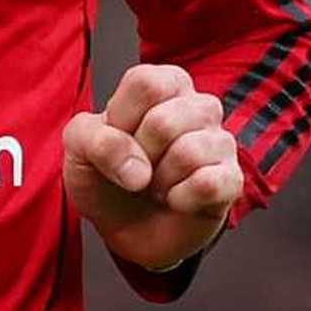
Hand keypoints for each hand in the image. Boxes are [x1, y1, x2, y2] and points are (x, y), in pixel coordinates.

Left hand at [61, 63, 241, 272]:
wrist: (126, 228)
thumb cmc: (107, 176)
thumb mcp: (78, 149)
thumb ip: (93, 140)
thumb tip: (136, 168)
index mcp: (164, 84)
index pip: (146, 83)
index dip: (122, 118)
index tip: (116, 136)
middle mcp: (198, 106)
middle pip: (164, 121)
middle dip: (138, 155)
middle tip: (138, 166)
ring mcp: (219, 142)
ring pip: (188, 153)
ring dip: (159, 182)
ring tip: (156, 184)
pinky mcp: (232, 179)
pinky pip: (209, 184)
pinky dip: (181, 199)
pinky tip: (176, 199)